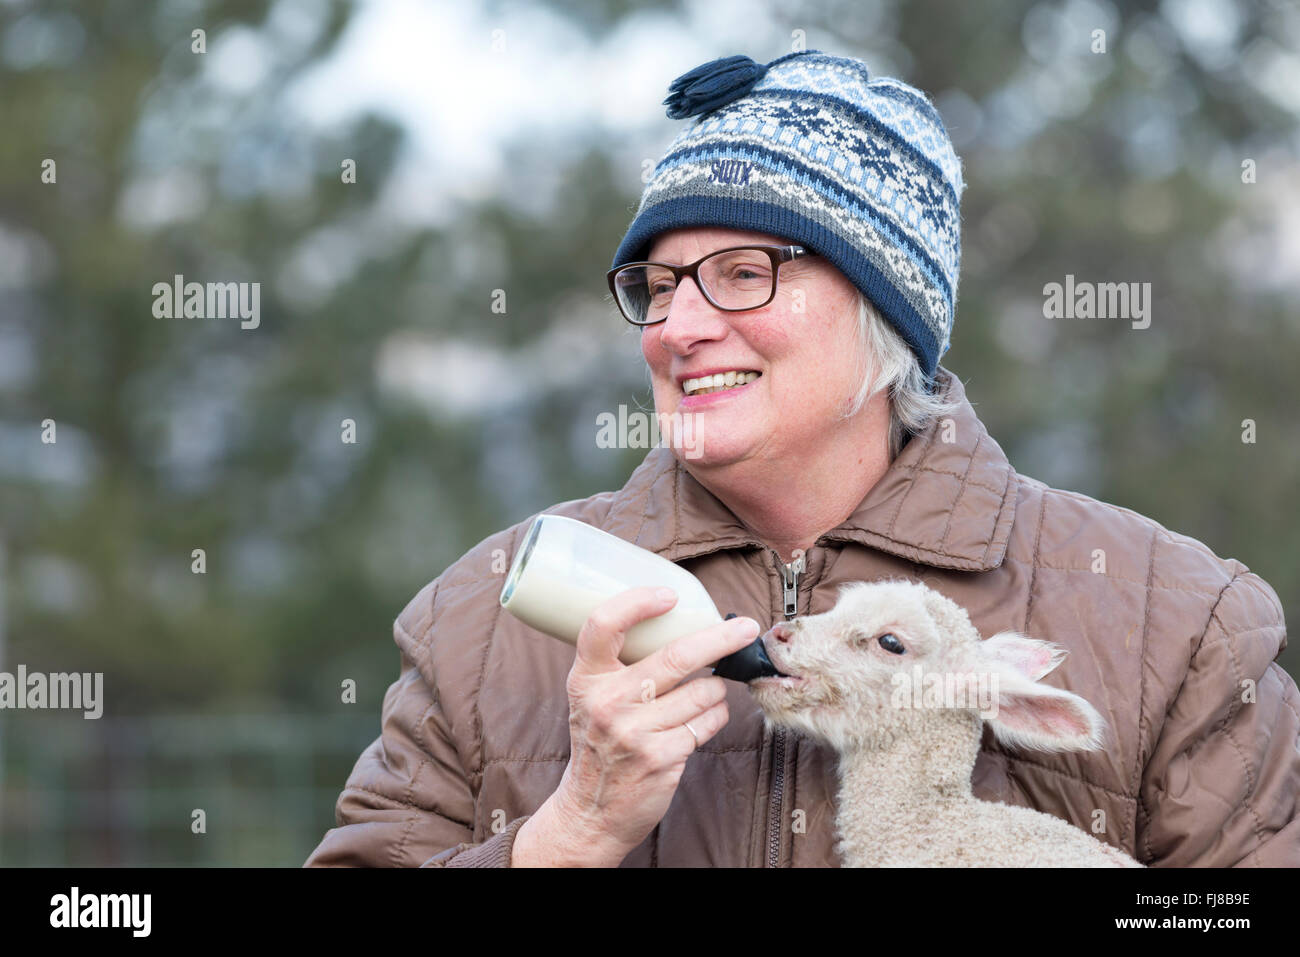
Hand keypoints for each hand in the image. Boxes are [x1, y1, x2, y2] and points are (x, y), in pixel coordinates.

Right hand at [512, 586, 759, 865]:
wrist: (591, 811)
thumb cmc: (601, 743)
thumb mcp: (593, 698)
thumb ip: (622, 666)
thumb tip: (683, 627)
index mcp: (586, 679)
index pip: (602, 625)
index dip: (637, 602)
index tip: (669, 595)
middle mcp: (607, 702)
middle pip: (675, 656)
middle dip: (721, 638)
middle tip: (746, 628)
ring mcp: (634, 733)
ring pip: (703, 691)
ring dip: (717, 689)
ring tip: (708, 694)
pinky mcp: (661, 758)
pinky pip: (708, 722)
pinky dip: (716, 715)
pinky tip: (705, 718)